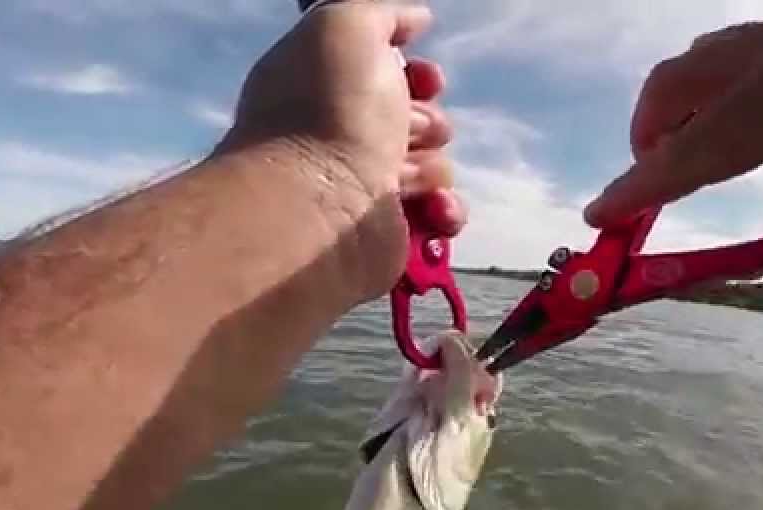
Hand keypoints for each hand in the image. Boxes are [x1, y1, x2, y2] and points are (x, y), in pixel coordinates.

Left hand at [214, 1, 464, 299]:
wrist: (319, 210)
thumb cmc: (327, 111)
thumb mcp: (345, 26)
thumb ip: (382, 12)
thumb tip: (416, 18)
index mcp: (324, 89)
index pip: (384, 75)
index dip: (416, 73)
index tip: (423, 76)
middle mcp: (341, 139)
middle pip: (417, 121)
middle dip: (428, 120)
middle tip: (407, 128)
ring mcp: (364, 191)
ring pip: (433, 168)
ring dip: (432, 166)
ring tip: (405, 176)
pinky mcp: (388, 235)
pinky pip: (438, 217)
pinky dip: (443, 211)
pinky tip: (431, 208)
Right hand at [585, 12, 762, 304]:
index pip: (708, 135)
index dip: (645, 184)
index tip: (597, 222)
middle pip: (691, 74)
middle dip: (652, 141)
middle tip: (643, 211)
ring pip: (720, 57)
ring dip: (685, 117)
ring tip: (684, 182)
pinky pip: (760, 58)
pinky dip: (725, 101)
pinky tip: (745, 145)